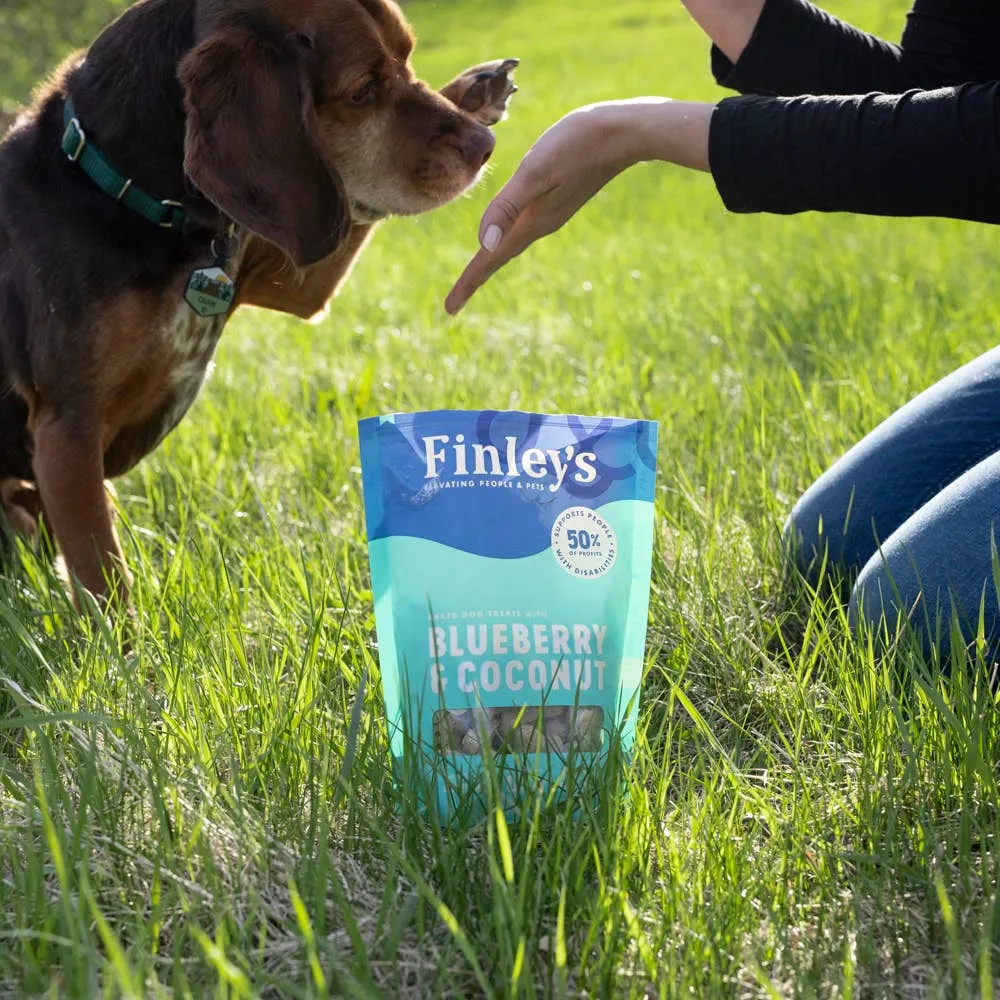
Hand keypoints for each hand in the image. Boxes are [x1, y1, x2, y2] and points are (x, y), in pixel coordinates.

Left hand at [444, 99, 713, 313]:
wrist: (625, 133)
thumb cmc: (577, 145)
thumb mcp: (535, 172)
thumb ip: (507, 207)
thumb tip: (484, 244)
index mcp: (531, 222)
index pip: (491, 258)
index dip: (468, 282)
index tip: (449, 309)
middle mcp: (541, 223)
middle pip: (500, 256)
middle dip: (476, 277)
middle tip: (454, 302)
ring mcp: (552, 211)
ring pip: (513, 242)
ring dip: (492, 259)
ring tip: (475, 272)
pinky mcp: (559, 196)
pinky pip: (524, 225)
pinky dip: (507, 236)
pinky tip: (505, 231)